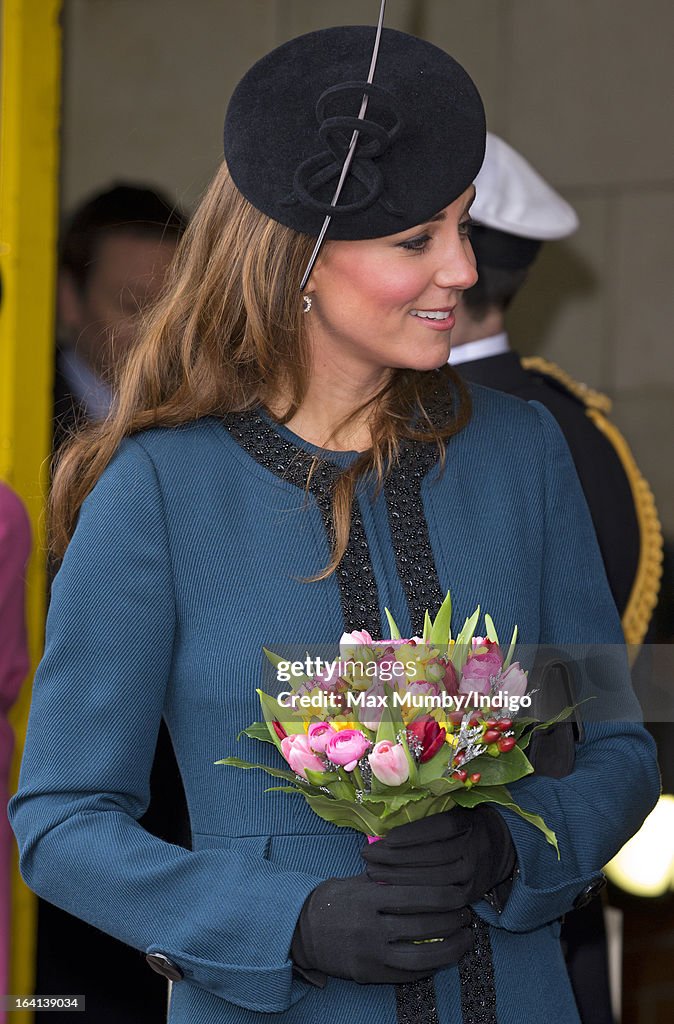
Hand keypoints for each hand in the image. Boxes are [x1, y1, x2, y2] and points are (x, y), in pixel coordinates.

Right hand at [291, 872, 472, 984]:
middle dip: (452, 922)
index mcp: (369, 898)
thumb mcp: (358, 880)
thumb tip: (429, 869)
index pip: (416, 897)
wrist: (302, 930)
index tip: (461, 893)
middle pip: (423, 927)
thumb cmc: (335, 899)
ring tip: (464, 940)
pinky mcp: (369, 975)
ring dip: (450, 949)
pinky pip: (407, 975)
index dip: (444, 896)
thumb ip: (390, 877)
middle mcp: (370, 927)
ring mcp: (370, 954)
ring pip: (421, 957)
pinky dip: (430, 968)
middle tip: (467, 915)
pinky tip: (443, 959)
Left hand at [362, 807, 515, 905]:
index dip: (411, 835)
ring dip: (400, 878)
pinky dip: (415, 895)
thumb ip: (426, 815)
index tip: (385, 838)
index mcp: (468, 822)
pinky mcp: (470, 895)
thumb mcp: (452, 811)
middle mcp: (474, 849)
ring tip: (374, 873)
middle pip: (433, 855)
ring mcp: (473, 875)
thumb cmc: (464, 824)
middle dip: (396, 857)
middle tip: (368, 857)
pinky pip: (441, 899)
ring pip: (435, 879)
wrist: (500, 847)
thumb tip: (386, 824)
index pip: (440, 828)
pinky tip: (393, 891)